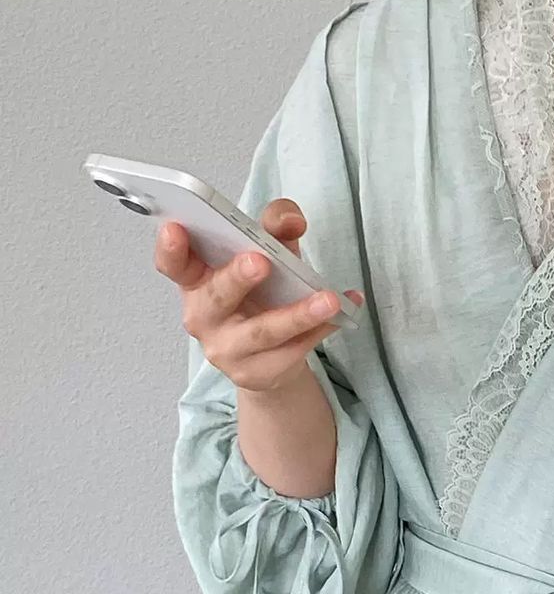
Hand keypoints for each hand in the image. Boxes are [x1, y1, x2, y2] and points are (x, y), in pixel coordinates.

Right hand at [155, 197, 364, 393]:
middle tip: (260, 261)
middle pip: (217, 297)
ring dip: (298, 314)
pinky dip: (320, 330)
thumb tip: (292, 220)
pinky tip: (342, 315)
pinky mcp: (254, 374)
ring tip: (329, 299)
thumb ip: (275, 228)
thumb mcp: (268, 252)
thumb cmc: (263, 292)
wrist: (272, 355)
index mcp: (196, 279)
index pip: (173, 264)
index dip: (170, 248)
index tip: (176, 228)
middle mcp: (203, 316)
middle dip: (237, 278)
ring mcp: (226, 349)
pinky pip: (291, 351)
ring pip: (262, 331)